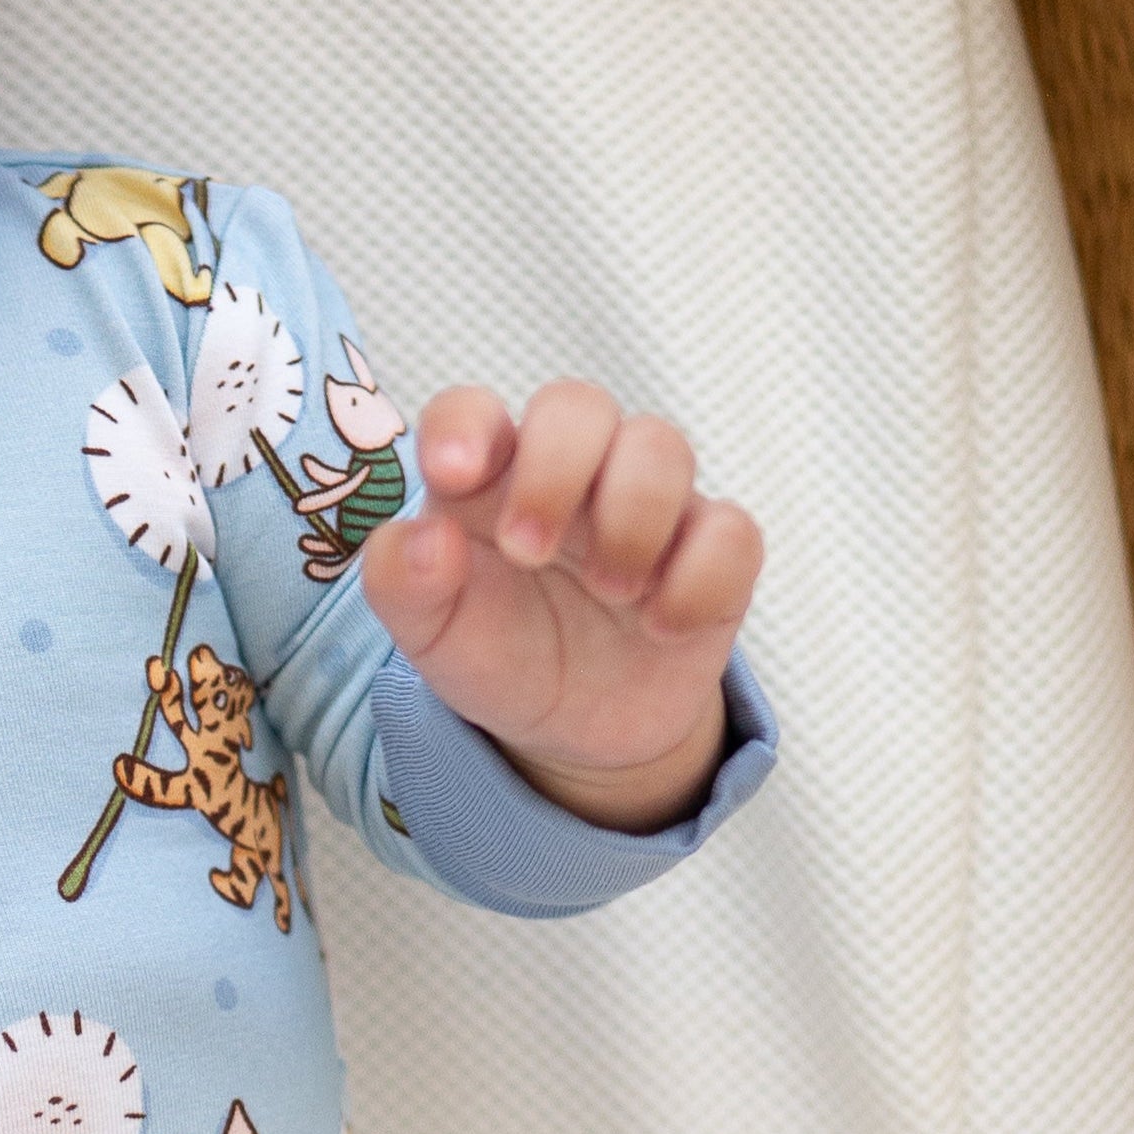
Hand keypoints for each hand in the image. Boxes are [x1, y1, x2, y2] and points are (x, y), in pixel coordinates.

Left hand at [360, 383, 763, 830]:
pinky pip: (731, 531)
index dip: (463, 425)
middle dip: (556, 469)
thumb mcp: (430, 636)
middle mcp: (572, 472)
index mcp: (489, 478)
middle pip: (577, 406)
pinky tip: (660, 627)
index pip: (471, 412)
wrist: (573, 728)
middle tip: (528, 553)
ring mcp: (648, 503)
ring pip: (662, 446)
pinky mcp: (712, 550)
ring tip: (609, 594)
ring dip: (632, 519)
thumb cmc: (498, 653)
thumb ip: (402, 584)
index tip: (452, 472)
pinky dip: (699, 579)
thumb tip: (423, 539)